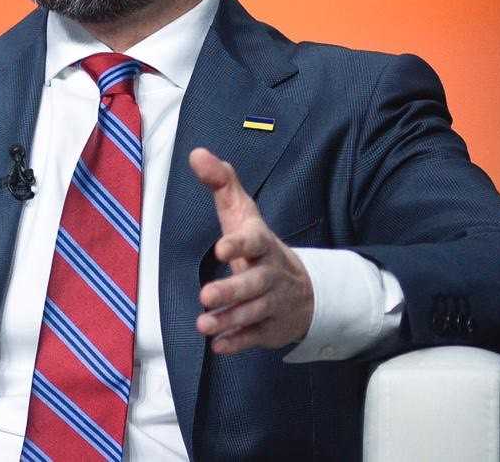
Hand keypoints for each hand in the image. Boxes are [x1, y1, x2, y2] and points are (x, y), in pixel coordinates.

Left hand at [190, 147, 313, 354]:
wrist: (303, 287)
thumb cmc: (257, 244)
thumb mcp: (242, 213)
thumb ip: (220, 183)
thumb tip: (196, 153)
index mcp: (262, 244)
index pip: (253, 242)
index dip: (238, 245)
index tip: (220, 248)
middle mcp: (270, 274)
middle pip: (254, 283)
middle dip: (232, 291)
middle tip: (205, 296)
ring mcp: (273, 303)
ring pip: (253, 313)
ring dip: (229, 320)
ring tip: (204, 325)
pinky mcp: (270, 328)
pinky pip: (255, 337)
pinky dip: (238, 342)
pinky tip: (219, 346)